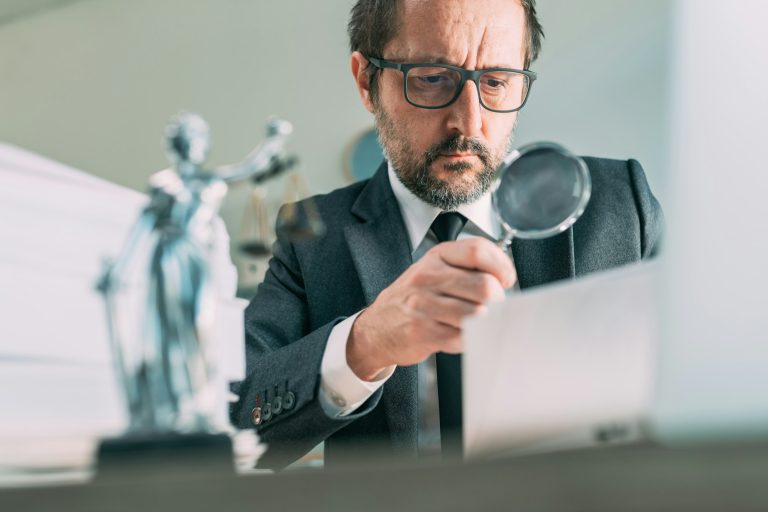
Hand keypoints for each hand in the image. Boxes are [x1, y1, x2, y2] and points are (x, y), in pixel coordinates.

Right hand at [347, 238, 516, 380]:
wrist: (376, 327)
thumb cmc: (413, 299)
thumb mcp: (434, 271)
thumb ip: (467, 269)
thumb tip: (505, 281)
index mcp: (437, 257)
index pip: (477, 251)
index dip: (501, 266)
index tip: (506, 280)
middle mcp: (428, 277)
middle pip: (484, 286)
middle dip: (497, 301)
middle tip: (493, 308)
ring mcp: (423, 305)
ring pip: (477, 315)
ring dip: (485, 323)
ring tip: (477, 324)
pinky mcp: (423, 332)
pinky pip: (463, 338)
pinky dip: (470, 340)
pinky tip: (462, 336)